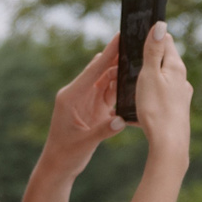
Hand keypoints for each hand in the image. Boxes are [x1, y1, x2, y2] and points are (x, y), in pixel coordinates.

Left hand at [40, 36, 125, 175]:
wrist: (59, 166)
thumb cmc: (65, 154)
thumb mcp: (84, 142)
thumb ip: (103, 130)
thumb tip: (122, 121)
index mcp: (71, 96)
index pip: (93, 70)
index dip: (108, 53)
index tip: (120, 35)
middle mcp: (79, 95)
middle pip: (102, 70)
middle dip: (118, 56)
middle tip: (138, 42)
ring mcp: (87, 101)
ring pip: (108, 80)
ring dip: (123, 71)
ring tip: (142, 57)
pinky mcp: (95, 109)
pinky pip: (111, 93)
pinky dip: (123, 87)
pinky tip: (137, 79)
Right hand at [133, 20, 192, 165]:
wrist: (168, 143)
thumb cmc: (156, 108)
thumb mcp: (149, 75)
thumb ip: (153, 50)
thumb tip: (160, 25)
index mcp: (175, 67)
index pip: (166, 41)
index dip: (151, 36)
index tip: (137, 36)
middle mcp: (181, 79)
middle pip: (163, 61)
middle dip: (146, 60)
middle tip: (128, 62)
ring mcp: (180, 96)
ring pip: (160, 81)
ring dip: (146, 81)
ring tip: (130, 88)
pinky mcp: (176, 110)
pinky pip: (159, 98)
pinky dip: (148, 98)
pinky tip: (137, 109)